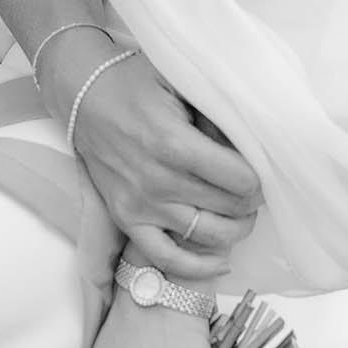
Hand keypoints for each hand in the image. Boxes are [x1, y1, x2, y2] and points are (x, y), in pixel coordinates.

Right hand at [58, 49, 261, 278]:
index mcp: (173, 143)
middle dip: (252, 200)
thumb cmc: (137, 82)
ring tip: (242, 212)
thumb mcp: (182, 81)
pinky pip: (165, 258)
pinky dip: (198, 266)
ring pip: (207, 235)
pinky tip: (223, 260)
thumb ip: (218, 109)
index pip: (240, 179)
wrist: (84, 95)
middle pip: (230, 207)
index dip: (260, 177)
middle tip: (255, 188)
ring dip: (236, 228)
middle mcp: (157, 181)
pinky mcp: (126, 219)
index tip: (263, 168)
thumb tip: (257, 136)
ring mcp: (139, 205)